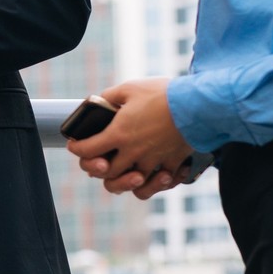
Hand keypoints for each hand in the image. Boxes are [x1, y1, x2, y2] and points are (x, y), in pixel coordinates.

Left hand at [67, 78, 196, 200]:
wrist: (197, 104)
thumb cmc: (163, 94)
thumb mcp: (130, 88)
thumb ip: (109, 97)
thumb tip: (97, 102)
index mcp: (119, 133)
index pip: (87, 150)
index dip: (77, 149)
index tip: (75, 145)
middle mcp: (133, 152)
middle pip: (107, 173)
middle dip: (98, 168)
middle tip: (100, 159)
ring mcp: (153, 162)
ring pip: (132, 185)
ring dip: (125, 182)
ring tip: (127, 173)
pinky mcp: (172, 164)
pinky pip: (160, 184)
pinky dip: (155, 183)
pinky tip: (154, 175)